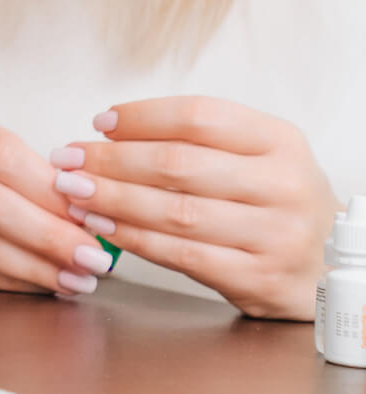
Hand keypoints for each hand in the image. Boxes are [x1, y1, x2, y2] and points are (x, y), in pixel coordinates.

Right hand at [0, 119, 116, 295]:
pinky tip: (44, 285)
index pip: (3, 157)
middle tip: (95, 259)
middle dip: (49, 236)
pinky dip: (11, 282)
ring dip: (34, 267)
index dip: (48, 189)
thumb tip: (96, 214)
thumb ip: (38, 176)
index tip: (90, 214)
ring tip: (78, 280)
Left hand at [54, 96, 336, 318]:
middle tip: (68, 158)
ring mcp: (275, 234)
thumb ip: (194, 139)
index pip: (198, 116)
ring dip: (112, 200)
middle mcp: (283, 185)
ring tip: (73, 192)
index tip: (100, 122)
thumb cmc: (270, 201)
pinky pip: (181, 254)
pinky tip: (100, 226)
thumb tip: (109, 129)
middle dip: (111, 160)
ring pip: (175, 211)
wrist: (326, 265)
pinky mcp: (258, 277)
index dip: (141, 117)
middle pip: (179, 164)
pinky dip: (133, 238)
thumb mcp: (254, 155)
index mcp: (280, 141)